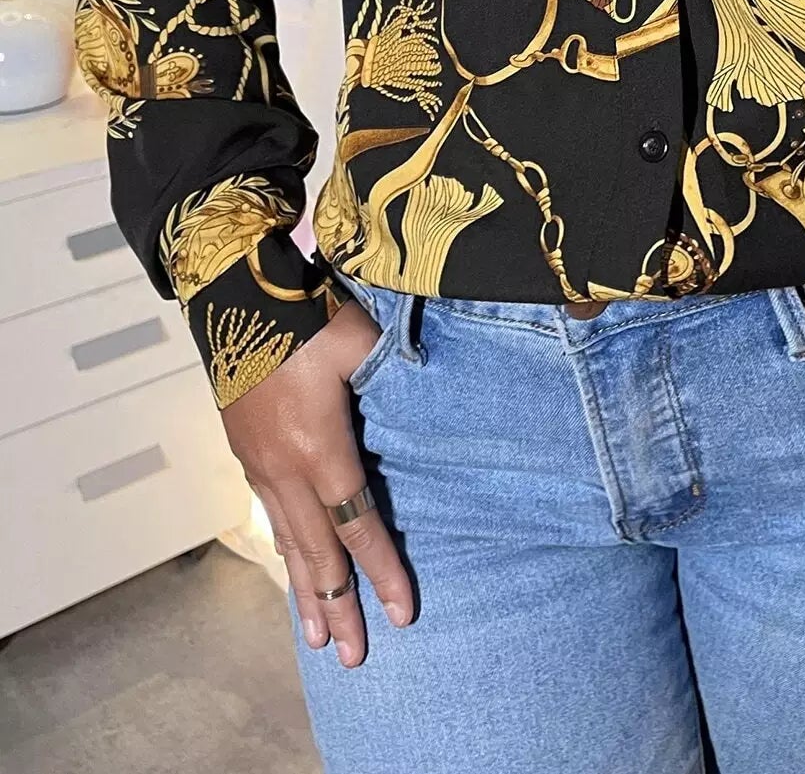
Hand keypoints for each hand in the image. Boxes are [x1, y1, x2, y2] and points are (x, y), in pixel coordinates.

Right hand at [222, 299, 413, 665]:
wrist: (233, 295)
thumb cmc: (305, 316)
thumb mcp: (361, 343)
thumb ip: (392, 378)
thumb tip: (423, 397)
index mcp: (319, 449)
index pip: (358, 525)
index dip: (382, 570)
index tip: (402, 612)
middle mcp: (286, 471)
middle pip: (318, 554)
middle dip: (338, 609)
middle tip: (351, 658)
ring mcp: (261, 465)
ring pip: (288, 543)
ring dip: (304, 593)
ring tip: (314, 639)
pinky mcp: (247, 453)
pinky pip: (271, 519)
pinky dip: (285, 554)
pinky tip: (292, 570)